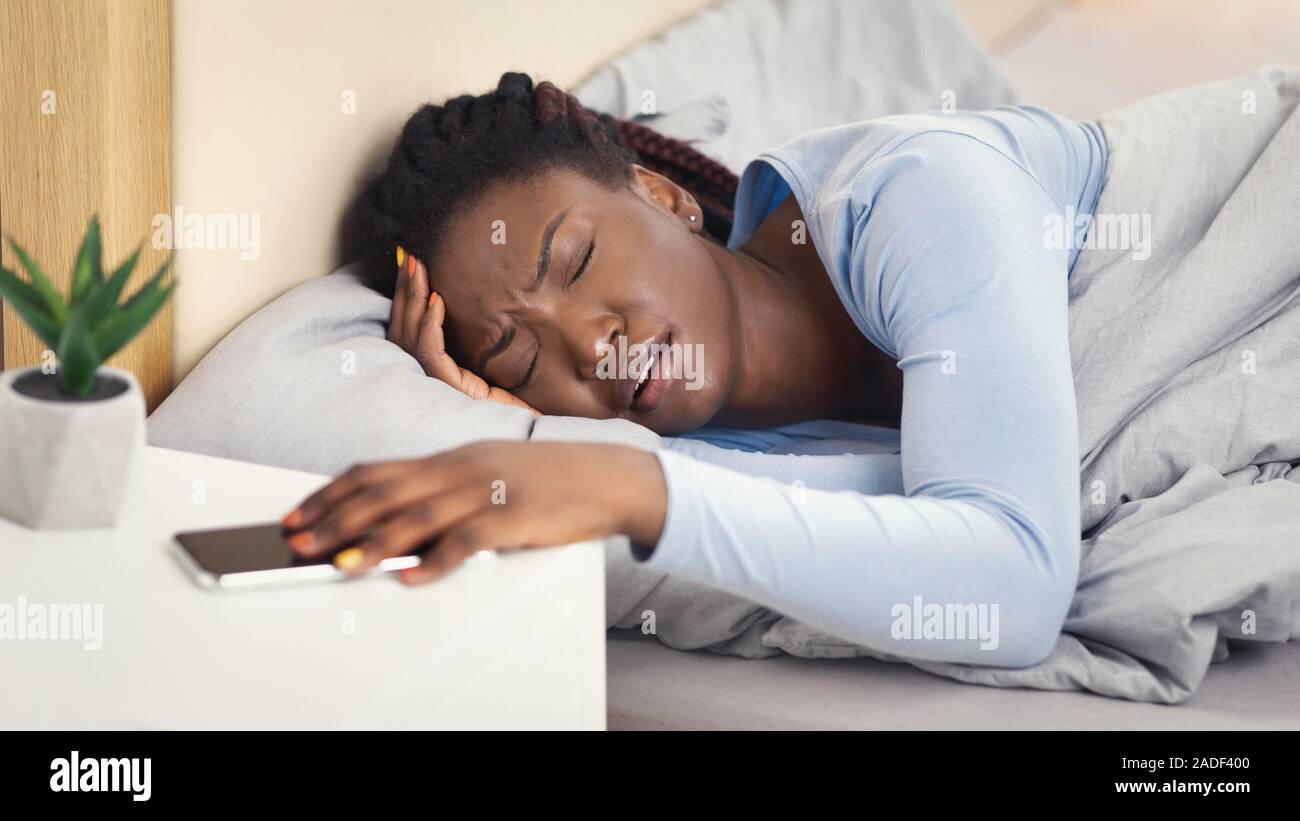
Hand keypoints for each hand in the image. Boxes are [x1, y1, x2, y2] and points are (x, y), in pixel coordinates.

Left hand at [280, 441, 667, 583]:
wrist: (608, 477)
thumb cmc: (547, 480)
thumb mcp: (489, 474)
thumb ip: (445, 490)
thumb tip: (395, 520)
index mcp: (451, 458)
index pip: (376, 471)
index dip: (331, 493)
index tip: (298, 514)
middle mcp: (461, 470)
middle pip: (385, 492)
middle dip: (334, 518)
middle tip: (298, 540)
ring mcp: (487, 492)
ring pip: (418, 515)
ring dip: (373, 542)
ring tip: (339, 563)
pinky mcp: (514, 519)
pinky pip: (468, 542)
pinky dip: (436, 561)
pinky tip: (411, 577)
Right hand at [388, 248, 538, 414]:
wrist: (530, 425)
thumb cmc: (514, 397)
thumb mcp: (493, 360)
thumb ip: (477, 337)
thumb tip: (466, 298)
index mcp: (435, 369)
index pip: (410, 330)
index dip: (407, 298)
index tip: (409, 267)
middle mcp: (427, 377)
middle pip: (403, 328)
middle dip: (405, 290)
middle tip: (408, 257)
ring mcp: (434, 384)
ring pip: (410, 335)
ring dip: (413, 298)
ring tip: (416, 268)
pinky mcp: (448, 389)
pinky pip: (430, 352)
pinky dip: (430, 325)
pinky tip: (435, 301)